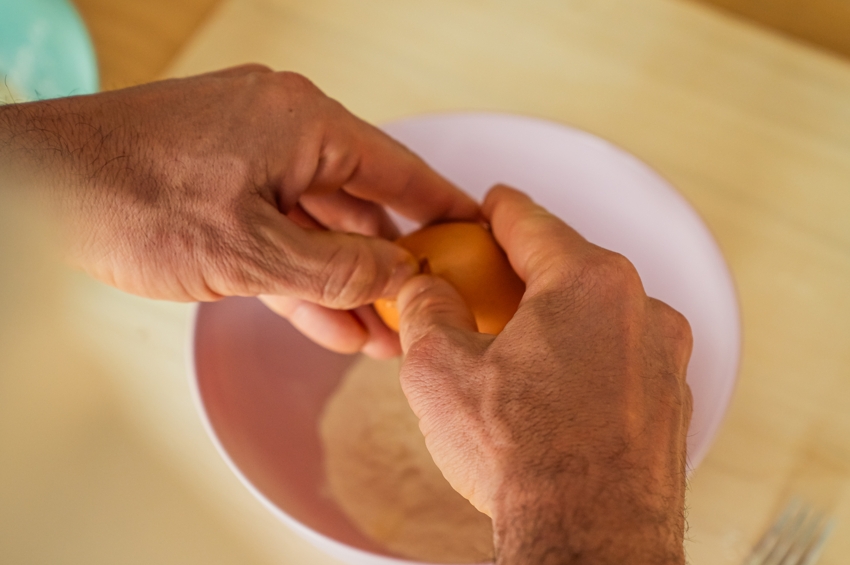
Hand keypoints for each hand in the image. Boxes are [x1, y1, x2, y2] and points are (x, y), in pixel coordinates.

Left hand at [0, 65, 476, 356]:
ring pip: (318, 227)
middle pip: (360, 203)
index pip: (398, 169)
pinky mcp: (222, 187)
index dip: (443, 207)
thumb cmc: (128, 197)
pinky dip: (303, 276)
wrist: (34, 188)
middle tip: (421, 311)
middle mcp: (284, 131)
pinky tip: (332, 324)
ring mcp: (251, 159)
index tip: (477, 234)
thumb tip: (398, 278)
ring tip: (381, 336)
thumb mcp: (251, 252)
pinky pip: (279, 233)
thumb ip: (336, 271)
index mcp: (304, 125)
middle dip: (388, 266)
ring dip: (346, 281)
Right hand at [397, 185, 692, 563]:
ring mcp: (663, 358)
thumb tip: (422, 290)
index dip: (500, 209)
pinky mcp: (670, 402)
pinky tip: (553, 394)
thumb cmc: (526, 455)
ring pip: (600, 315)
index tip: (491, 204)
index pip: (532, 222)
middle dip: (527, 270)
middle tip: (489, 281)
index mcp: (586, 282)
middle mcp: (639, 309)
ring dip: (558, 319)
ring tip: (516, 348)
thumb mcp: (439, 370)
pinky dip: (587, 361)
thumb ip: (425, 310)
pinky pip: (621, 360)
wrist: (590, 537)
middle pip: (570, 267)